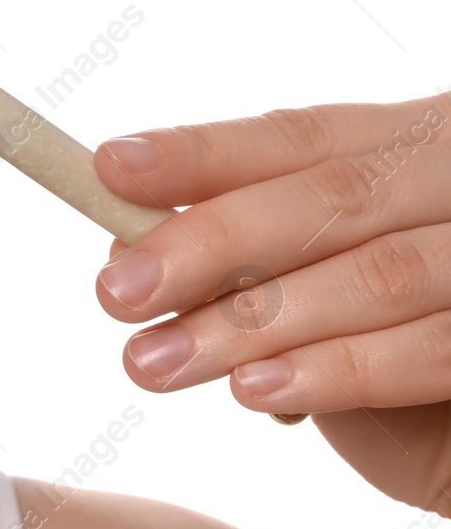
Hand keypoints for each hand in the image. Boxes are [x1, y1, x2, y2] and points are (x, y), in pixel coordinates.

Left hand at [90, 94, 450, 516]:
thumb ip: (246, 255)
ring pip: (378, 275)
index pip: (302, 136)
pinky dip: (340, 370)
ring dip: (253, 321)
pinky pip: (433, 351)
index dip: (204, 152)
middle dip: (213, 244)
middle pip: (334, 197)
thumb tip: (125, 249)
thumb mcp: (317, 278)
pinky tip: (255, 391)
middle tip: (115, 291)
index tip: (110, 167)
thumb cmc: (396, 342)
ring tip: (156, 362)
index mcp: (412, 146)